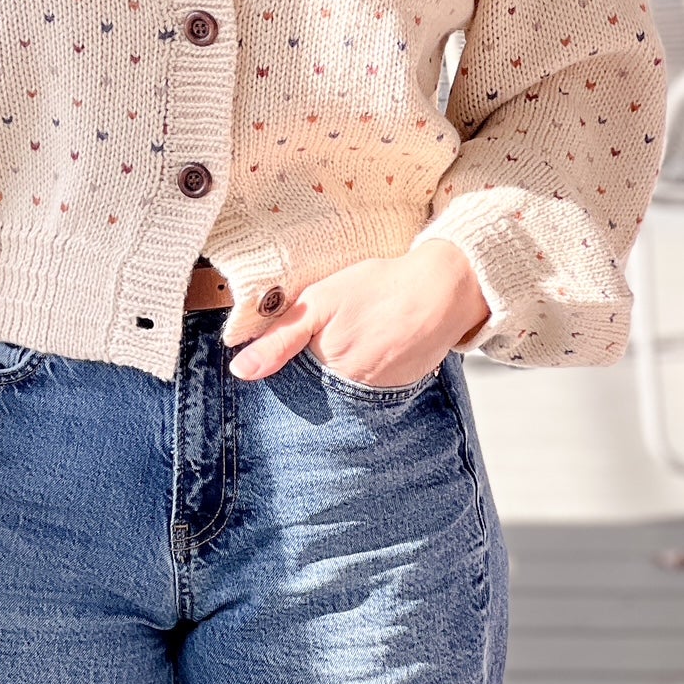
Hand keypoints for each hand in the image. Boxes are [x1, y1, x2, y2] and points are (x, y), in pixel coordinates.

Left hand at [227, 242, 490, 386]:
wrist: (443, 289)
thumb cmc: (380, 288)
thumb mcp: (321, 301)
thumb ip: (279, 338)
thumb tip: (240, 372)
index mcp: (327, 371)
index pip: (291, 380)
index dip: (290, 359)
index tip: (300, 339)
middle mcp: (352, 393)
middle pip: (318, 385)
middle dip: (316, 364)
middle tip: (338, 328)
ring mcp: (379, 394)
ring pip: (345, 386)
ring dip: (343, 367)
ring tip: (357, 332)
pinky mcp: (400, 389)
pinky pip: (372, 385)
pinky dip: (369, 367)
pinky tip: (375, 340)